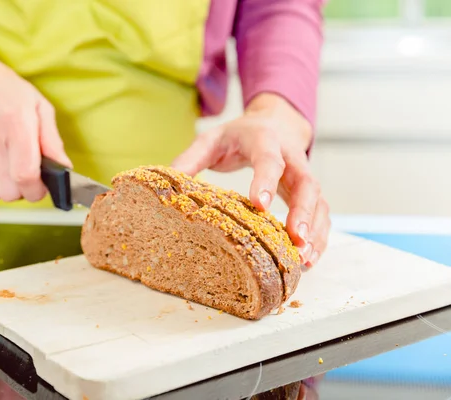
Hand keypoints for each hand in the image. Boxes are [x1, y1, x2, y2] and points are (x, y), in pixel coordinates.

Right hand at [0, 50, 71, 201]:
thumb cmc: (3, 87)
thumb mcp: (37, 105)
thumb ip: (52, 140)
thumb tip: (64, 169)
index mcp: (16, 124)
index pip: (26, 176)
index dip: (36, 190)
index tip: (40, 187)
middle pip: (8, 191)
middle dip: (22, 191)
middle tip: (25, 177)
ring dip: (3, 184)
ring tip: (6, 163)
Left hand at [171, 93, 329, 266]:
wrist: (274, 122)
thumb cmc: (238, 135)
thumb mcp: (210, 140)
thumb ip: (190, 159)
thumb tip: (168, 184)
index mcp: (263, 140)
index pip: (269, 159)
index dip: (265, 181)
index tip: (260, 206)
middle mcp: (291, 156)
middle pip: (306, 182)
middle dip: (303, 212)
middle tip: (296, 239)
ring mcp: (304, 173)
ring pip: (319, 200)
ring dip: (315, 230)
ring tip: (305, 258)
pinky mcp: (309, 190)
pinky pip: (321, 212)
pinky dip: (320, 235)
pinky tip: (309, 258)